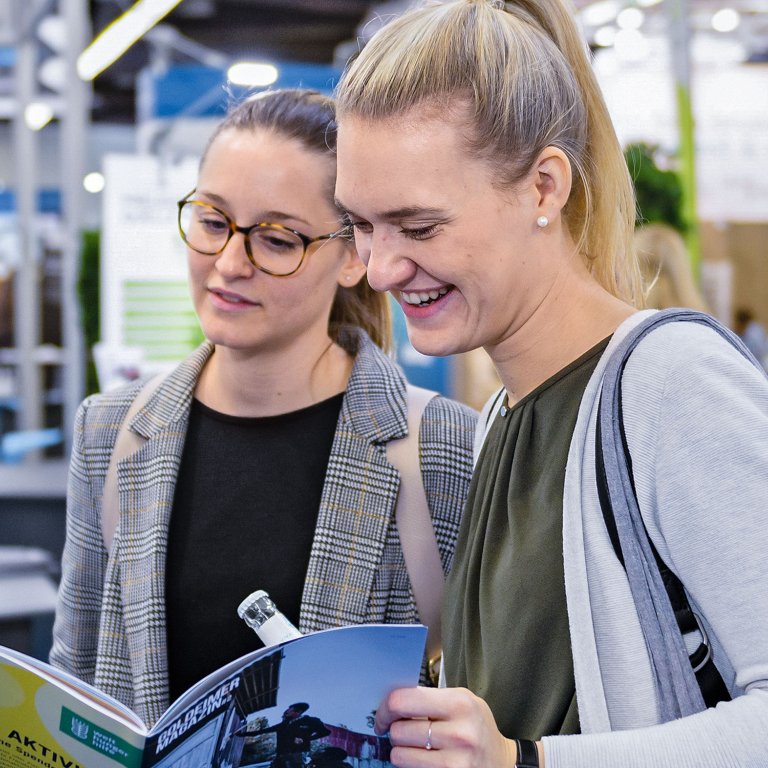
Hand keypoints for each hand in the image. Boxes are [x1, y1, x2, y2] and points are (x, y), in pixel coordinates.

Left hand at [375, 685, 517, 767]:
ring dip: (401, 751)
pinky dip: (411, 765)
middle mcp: (459, 733)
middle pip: (398, 730)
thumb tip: (391, 700)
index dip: (386, 707)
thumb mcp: (461, 701)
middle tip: (404, 731)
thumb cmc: (476, 727)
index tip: (384, 714)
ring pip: (399, 755)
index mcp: (459, 704)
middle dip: (395, 731)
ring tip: (416, 747)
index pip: (403, 701)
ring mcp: (455, 762)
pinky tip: (425, 760)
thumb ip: (430, 698)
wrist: (501, 762)